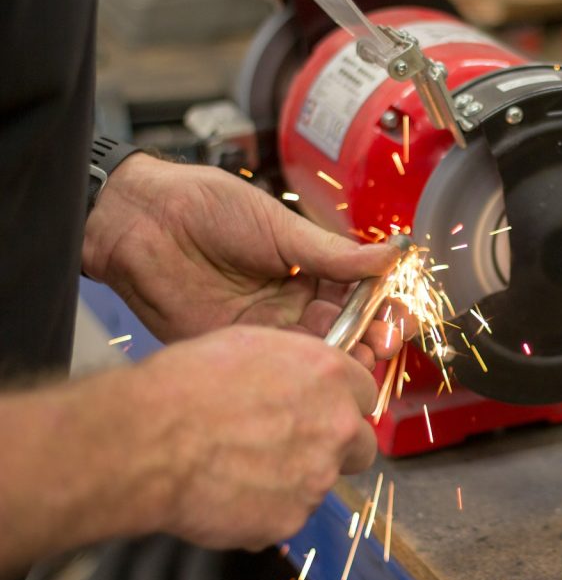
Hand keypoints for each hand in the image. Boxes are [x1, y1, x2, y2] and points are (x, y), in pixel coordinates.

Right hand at [0, 326, 377, 572]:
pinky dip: (266, 508)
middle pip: (361, 445)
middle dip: (336, 447)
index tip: (324, 410)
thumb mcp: (251, 346)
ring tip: (244, 466)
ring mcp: (316, 476)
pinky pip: (287, 514)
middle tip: (296, 445)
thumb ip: (296, 366)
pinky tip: (230, 489)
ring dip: (295, 477)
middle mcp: (335, 426)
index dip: (341, 404)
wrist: (149, 439)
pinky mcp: (291, 518)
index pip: (364, 394)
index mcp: (329, 377)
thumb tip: (303, 378)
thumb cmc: (186, 386)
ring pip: (321, 481)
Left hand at [82, 155, 401, 366]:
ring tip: (359, 356)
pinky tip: (318, 369)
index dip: (383, 307)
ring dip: (342, 358)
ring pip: (316, 354)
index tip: (401, 314)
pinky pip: (276, 367)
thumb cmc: (208, 208)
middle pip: (345, 330)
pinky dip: (301, 371)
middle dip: (370, 337)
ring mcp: (265, 327)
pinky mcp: (236, 349)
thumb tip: (392, 257)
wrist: (142, 220)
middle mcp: (292, 302)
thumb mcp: (281, 228)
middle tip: (383, 340)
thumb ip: (335, 254)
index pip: (359, 295)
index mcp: (309, 268)